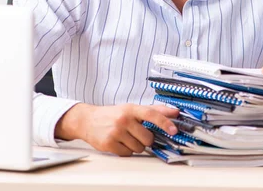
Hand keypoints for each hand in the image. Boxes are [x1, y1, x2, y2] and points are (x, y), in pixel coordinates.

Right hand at [55, 103, 178, 155]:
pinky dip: (126, 150)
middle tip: (136, 133)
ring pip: (138, 148)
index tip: (174, 130)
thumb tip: (175, 112)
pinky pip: (127, 154)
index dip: (165, 122)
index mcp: (131, 109)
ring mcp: (115, 132)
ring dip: (135, 145)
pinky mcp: (109, 144)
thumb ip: (154, 110)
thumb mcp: (131, 108)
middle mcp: (124, 120)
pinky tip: (119, 142)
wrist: (88, 120)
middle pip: (148, 138)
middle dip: (145, 139)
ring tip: (126, 137)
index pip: (151, 114)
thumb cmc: (113, 114)